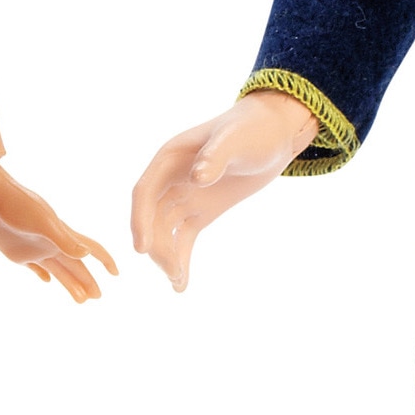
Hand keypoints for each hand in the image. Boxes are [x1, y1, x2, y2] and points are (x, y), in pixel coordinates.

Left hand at [0, 159, 115, 303]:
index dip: (104, 260)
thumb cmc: (15, 203)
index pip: (89, 249)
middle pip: (75, 265)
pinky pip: (34, 267)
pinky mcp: (16, 250)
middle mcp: (51, 242)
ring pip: (58, 269)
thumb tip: (85, 255)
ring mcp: (34, 247)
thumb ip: (63, 240)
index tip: (115, 273)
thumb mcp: (42, 223)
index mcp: (61, 235)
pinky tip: (45, 280)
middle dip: (87, 281)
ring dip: (70, 283)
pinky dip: (42, 274)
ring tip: (81, 300)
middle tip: (98, 297)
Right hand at [130, 91, 317, 289]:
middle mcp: (170, 180)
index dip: (140, 220)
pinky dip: (181, 260)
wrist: (273, 134)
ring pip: (166, 233)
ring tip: (178, 281)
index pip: (145, 193)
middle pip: (153, 218)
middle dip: (157, 245)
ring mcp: (185, 197)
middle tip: (170, 270)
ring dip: (168, 257)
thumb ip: (215, 156)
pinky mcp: (200, 212)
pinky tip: (181, 285)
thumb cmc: (252, 129)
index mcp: (169, 158)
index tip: (142, 249)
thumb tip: (197, 177)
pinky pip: (184, 239)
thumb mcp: (235, 139)